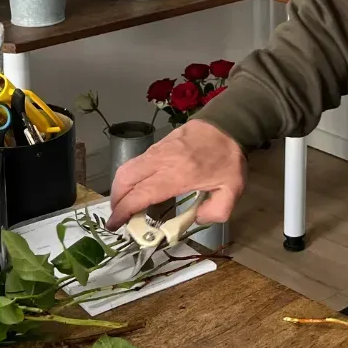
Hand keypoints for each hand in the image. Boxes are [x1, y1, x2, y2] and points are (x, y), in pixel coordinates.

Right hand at [106, 119, 246, 229]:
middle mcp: (162, 160)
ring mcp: (158, 149)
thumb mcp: (232, 190)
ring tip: (123, 205)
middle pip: (125, 178)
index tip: (115, 225)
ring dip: (120, 188)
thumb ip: (216, 212)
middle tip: (117, 217)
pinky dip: (130, 176)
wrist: (229, 123)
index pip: (141, 194)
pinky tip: (137, 188)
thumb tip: (196, 219)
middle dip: (116, 200)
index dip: (124, 211)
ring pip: (127, 167)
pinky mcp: (159, 143)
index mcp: (178, 175)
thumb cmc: (229, 159)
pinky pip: (136, 161)